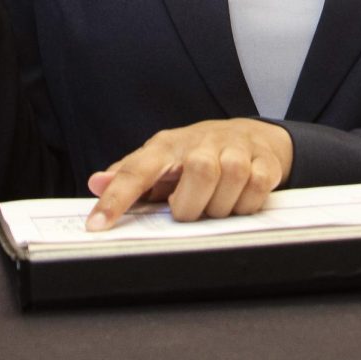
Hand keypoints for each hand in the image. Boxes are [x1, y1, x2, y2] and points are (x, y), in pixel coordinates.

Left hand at [85, 119, 293, 227]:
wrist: (248, 134)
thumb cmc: (195, 154)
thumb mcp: (160, 160)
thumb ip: (128, 175)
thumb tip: (96, 183)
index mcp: (168, 146)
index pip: (137, 169)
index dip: (116, 197)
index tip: (97, 225)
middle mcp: (203, 142)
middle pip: (200, 171)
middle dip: (192, 205)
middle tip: (187, 212)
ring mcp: (237, 148)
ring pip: (233, 177)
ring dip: (220, 206)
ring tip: (212, 207)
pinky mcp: (264, 160)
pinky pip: (258, 185)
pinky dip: (246, 203)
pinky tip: (237, 202)